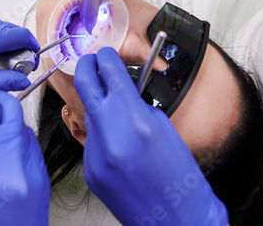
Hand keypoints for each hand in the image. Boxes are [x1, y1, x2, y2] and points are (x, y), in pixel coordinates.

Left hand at [74, 48, 227, 225]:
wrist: (176, 219)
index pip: (108, 71)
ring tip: (119, 115)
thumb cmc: (179, 177)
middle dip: (87, 68)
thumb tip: (120, 88)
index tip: (106, 54)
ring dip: (100, 108)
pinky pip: (91, 141)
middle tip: (93, 63)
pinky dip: (103, 136)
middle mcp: (109, 135)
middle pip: (83, 84)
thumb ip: (137, 103)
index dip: (106, 57)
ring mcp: (95, 154)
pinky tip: (120, 145)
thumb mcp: (163, 127)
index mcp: (133, 119)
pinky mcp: (90, 171)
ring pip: (88, 115)